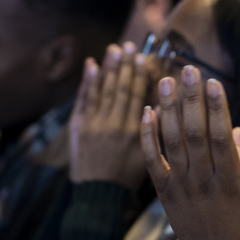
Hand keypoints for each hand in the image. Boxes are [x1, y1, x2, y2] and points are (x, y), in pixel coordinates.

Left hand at [69, 44, 149, 187]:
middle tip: (128, 46)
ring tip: (113, 49)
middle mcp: (112, 124)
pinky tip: (92, 66)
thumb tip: (161, 104)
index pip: (136, 95)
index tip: (142, 57)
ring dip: (107, 68)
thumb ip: (153, 131)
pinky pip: (84, 100)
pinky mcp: (78, 128)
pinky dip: (87, 82)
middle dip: (124, 65)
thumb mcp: (147, 157)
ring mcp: (93, 124)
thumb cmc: (126, 178)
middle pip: (119, 88)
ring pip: (102, 90)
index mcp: (133, 131)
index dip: (138, 74)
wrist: (98, 194)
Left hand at [140, 66, 239, 239]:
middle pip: (194, 132)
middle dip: (191, 99)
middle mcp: (202, 181)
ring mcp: (180, 186)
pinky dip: (148, 135)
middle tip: (187, 69)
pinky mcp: (164, 191)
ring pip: (171, 142)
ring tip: (165, 80)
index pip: (221, 137)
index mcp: (230, 181)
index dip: (217, 107)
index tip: (213, 81)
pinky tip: (148, 111)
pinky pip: (152, 160)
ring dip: (167, 109)